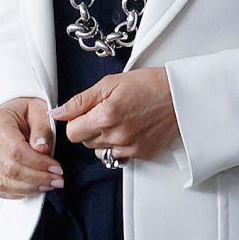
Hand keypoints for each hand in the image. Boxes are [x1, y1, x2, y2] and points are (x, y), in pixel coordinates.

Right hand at [0, 98, 62, 198]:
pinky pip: (1, 188)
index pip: (16, 151)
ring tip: (49, 184)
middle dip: (37, 178)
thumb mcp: (39, 110)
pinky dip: (19, 192)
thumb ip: (41, 128)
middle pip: (10, 169)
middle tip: (58, 179)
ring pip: (4, 182)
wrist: (14, 112)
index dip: (38, 163)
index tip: (57, 167)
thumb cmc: (27, 110)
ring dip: (30, 188)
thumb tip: (42, 148)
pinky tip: (36, 187)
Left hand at [51, 68, 178, 165]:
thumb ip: (80, 100)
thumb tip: (58, 112)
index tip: (86, 113)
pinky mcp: (141, 155)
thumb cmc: (149, 85)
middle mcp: (117, 136)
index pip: (72, 132)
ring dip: (104, 138)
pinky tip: (130, 130)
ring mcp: (130, 148)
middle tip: (106, 112)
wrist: (181, 96)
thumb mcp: (110, 83)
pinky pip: (119, 156)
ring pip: (100, 151)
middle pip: (85, 142)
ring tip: (119, 121)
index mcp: (106, 116)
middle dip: (90, 128)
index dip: (76, 120)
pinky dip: (120, 145)